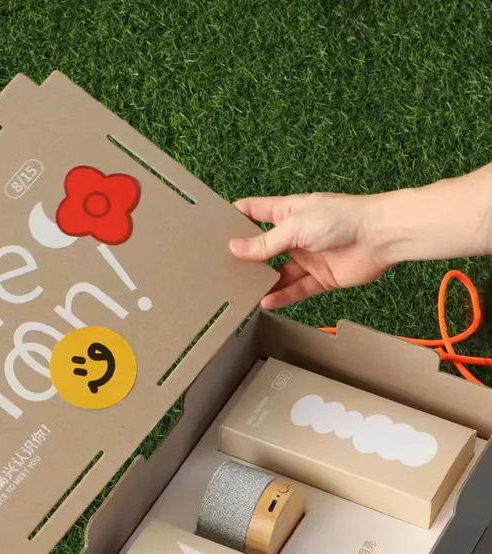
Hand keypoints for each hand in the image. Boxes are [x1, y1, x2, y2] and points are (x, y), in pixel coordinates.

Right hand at [229, 192, 394, 308]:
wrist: (380, 236)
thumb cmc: (341, 218)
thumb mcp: (295, 227)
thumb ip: (265, 243)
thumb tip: (235, 248)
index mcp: (287, 212)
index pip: (254, 212)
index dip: (234, 218)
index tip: (213, 229)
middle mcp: (295, 235)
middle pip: (263, 247)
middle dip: (245, 257)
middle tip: (221, 269)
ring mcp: (308, 257)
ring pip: (278, 273)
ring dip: (262, 282)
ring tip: (241, 292)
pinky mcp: (321, 278)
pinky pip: (296, 289)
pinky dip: (282, 296)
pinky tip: (266, 302)